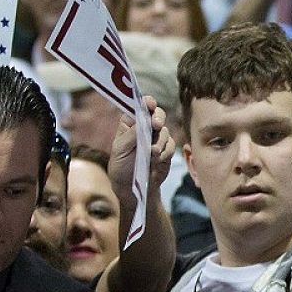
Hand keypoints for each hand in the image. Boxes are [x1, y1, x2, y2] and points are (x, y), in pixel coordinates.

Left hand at [109, 97, 175, 211]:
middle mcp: (145, 128)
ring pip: (165, 131)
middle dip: (158, 118)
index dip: (146, 103)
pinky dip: (165, 153)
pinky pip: (171, 146)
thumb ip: (131, 135)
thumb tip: (144, 120)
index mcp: (130, 124)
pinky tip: (156, 161)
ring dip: (160, 142)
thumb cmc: (121, 167)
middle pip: (157, 114)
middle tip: (156, 125)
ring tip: (151, 154)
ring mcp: (156, 139)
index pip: (140, 108)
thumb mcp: (120, 150)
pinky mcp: (165, 150)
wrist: (132, 188)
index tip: (150, 104)